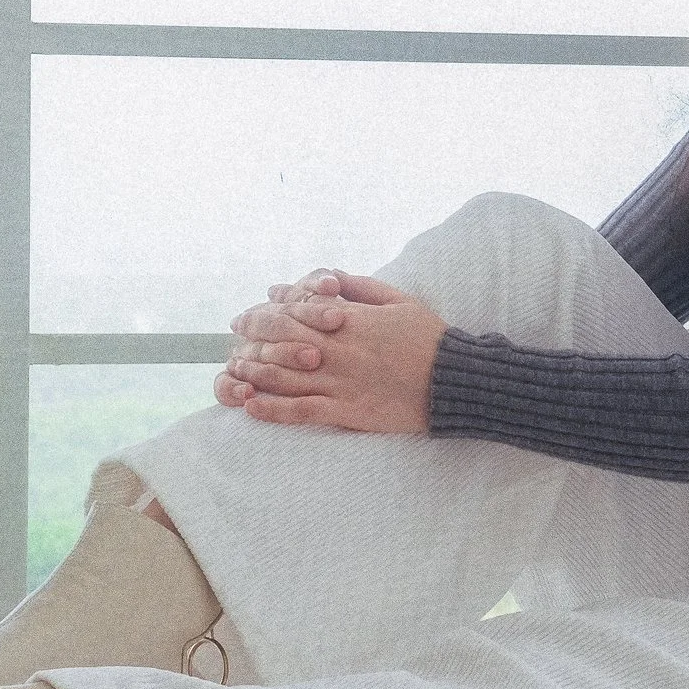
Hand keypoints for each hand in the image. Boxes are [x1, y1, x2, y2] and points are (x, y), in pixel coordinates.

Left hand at [214, 269, 448, 432]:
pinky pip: (301, 411)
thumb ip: (360, 286)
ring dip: (253, 372)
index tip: (250, 315)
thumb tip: (327, 277)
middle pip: (280, 341)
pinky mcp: (346, 410)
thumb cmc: (429, 338)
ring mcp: (339, 382)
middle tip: (235, 340)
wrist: (453, 381)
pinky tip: (251, 407)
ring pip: (283, 376)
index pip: (295, 311)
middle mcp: (338, 350)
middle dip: (252, 338)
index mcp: (349, 321)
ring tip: (235, 371)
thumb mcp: (398, 300)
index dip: (266, 312)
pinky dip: (272, 409)